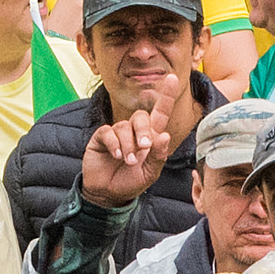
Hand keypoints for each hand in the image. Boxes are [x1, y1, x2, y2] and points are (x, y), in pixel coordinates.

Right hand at [78, 76, 179, 206]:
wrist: (108, 194)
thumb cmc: (130, 183)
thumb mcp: (150, 173)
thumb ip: (158, 156)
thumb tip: (164, 135)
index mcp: (150, 138)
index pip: (160, 113)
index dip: (166, 96)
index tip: (173, 78)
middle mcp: (133, 132)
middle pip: (140, 116)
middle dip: (144, 131)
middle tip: (144, 148)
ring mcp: (116, 133)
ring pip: (124, 126)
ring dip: (128, 144)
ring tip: (128, 161)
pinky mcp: (101, 137)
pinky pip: (108, 132)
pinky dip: (114, 143)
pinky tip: (116, 155)